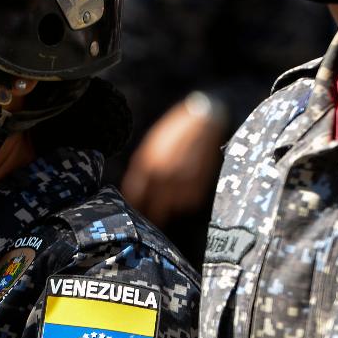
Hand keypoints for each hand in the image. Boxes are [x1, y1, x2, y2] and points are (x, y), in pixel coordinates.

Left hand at [121, 99, 225, 226]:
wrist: (204, 121)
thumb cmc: (175, 130)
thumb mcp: (151, 146)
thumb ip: (142, 167)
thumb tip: (136, 188)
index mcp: (146, 166)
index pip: (134, 196)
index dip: (133, 205)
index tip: (134, 209)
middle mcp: (163, 179)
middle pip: (152, 210)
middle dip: (150, 214)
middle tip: (149, 215)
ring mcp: (182, 185)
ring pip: (171, 210)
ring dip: (169, 206)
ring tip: (172, 196)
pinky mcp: (199, 187)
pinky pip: (188, 204)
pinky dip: (185, 200)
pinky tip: (186, 187)